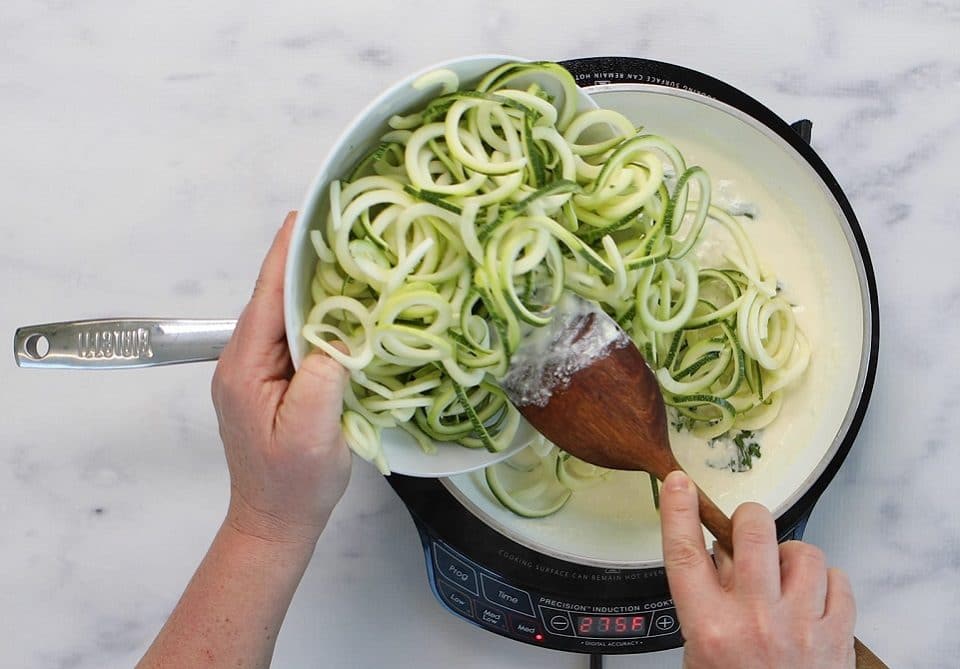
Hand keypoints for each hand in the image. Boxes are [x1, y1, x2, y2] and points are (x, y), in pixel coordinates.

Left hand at [212, 211, 350, 546]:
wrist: (274, 523)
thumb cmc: (293, 485)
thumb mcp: (314, 432)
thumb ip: (325, 376)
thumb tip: (343, 331)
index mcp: (245, 366)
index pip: (267, 297)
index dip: (287, 254)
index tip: (306, 214)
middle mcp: (243, 361)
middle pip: (274, 300)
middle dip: (306, 262)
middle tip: (344, 231)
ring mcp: (255, 372)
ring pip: (285, 318)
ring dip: (315, 290)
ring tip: (351, 260)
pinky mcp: (271, 383)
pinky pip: (294, 339)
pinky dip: (318, 318)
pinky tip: (345, 310)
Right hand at [660, 471, 855, 668]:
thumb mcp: (701, 653)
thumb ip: (707, 604)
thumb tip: (722, 558)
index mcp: (710, 628)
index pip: (685, 553)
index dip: (678, 511)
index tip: (678, 484)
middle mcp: (754, 621)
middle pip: (753, 531)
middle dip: (749, 523)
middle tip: (747, 536)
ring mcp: (800, 626)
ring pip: (802, 551)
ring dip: (790, 557)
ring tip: (783, 577)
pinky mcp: (836, 635)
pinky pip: (838, 579)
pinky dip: (826, 581)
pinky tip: (811, 595)